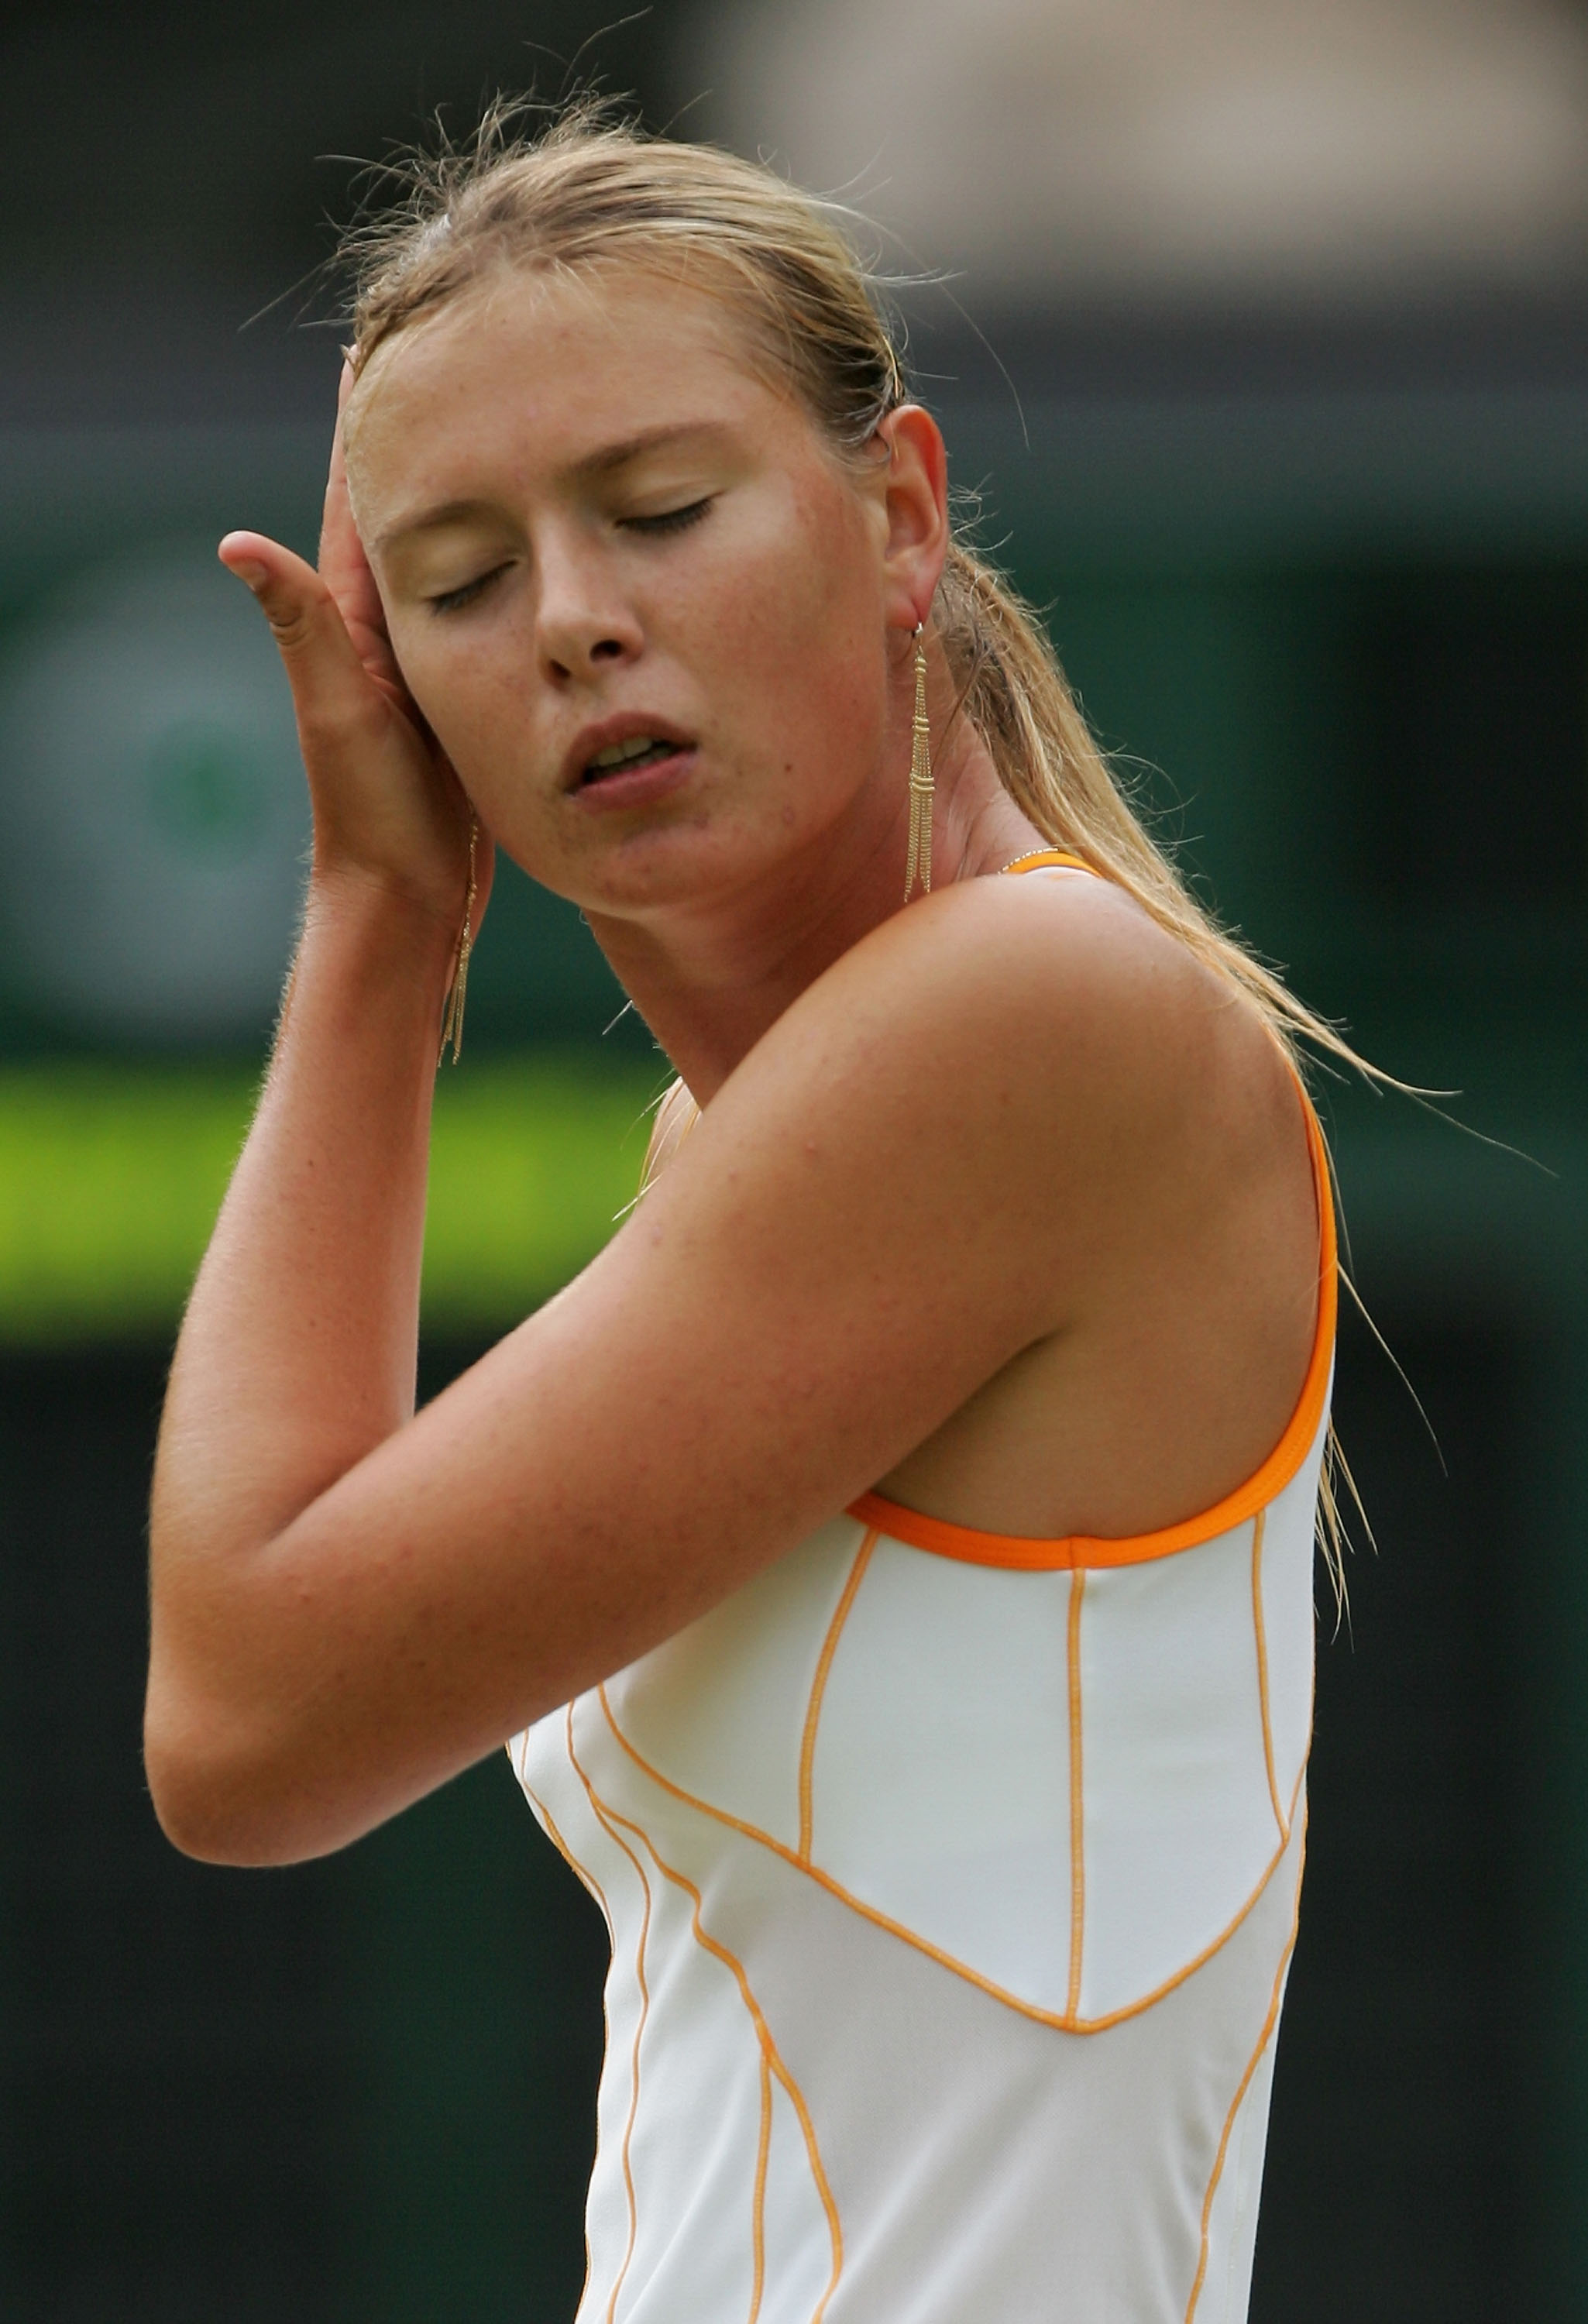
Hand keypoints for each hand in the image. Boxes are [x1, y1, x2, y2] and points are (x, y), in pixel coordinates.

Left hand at [219, 363, 492, 936]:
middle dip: (425, 438)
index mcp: (354, 617)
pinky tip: (537, 548)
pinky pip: (491, 608)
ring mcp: (431, 660)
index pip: (358, 497)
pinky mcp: (469, 692)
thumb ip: (302, 628)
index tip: (374, 344)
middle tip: (451, 356)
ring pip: (459, 557)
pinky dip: (508, 567)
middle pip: (411, 512)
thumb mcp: (340, 711)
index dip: (364, 421)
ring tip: (502, 428)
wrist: (410, 898)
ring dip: (473, 496)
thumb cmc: (371, 813)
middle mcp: (388, 629)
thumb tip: (235, 546)